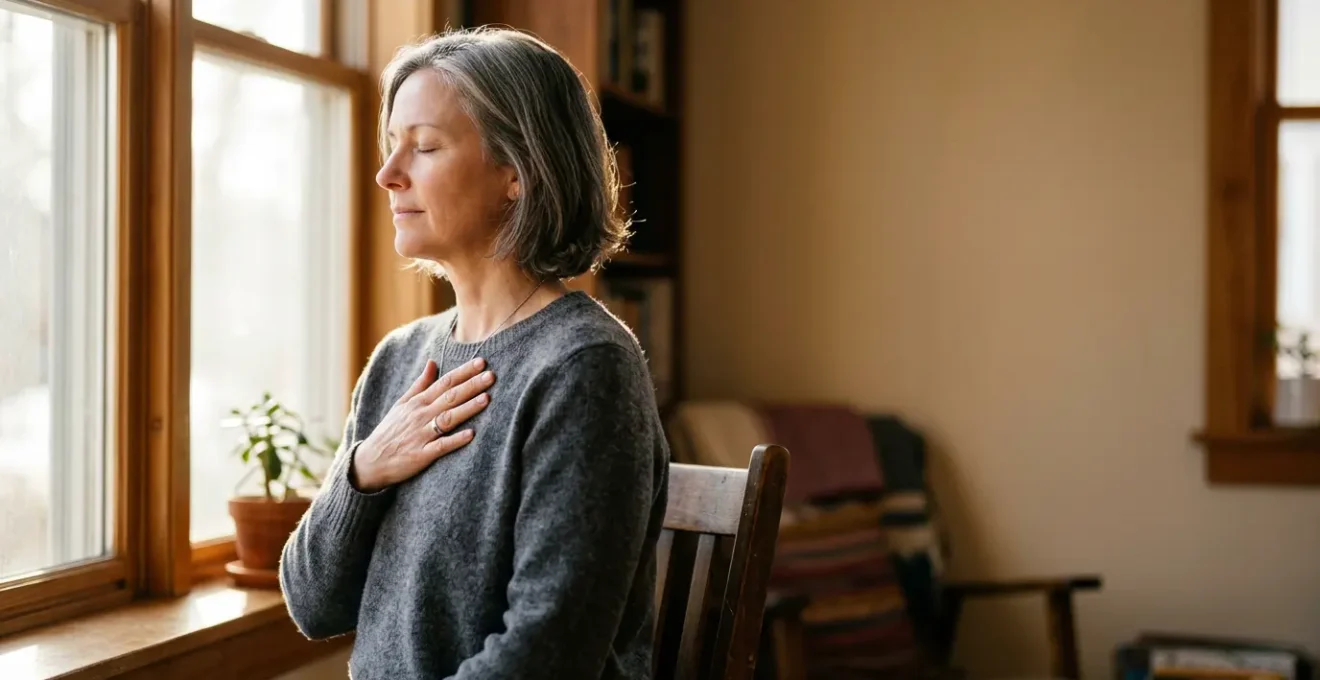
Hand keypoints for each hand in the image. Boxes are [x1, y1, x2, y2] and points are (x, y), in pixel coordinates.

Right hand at [350, 357, 493, 492]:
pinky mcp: (421, 455)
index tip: (482, 362)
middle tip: (491, 376)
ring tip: (486, 398)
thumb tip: (433, 362)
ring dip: (467, 408)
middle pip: (450, 397)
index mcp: (418, 402)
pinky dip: (455, 440)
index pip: (444, 382)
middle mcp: (421, 415)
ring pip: (448, 419)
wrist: (370, 462)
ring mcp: (421, 435)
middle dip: (472, 385)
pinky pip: (441, 446)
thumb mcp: (401, 404)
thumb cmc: (390, 431)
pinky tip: (471, 434)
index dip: (464, 372)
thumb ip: (420, 384)